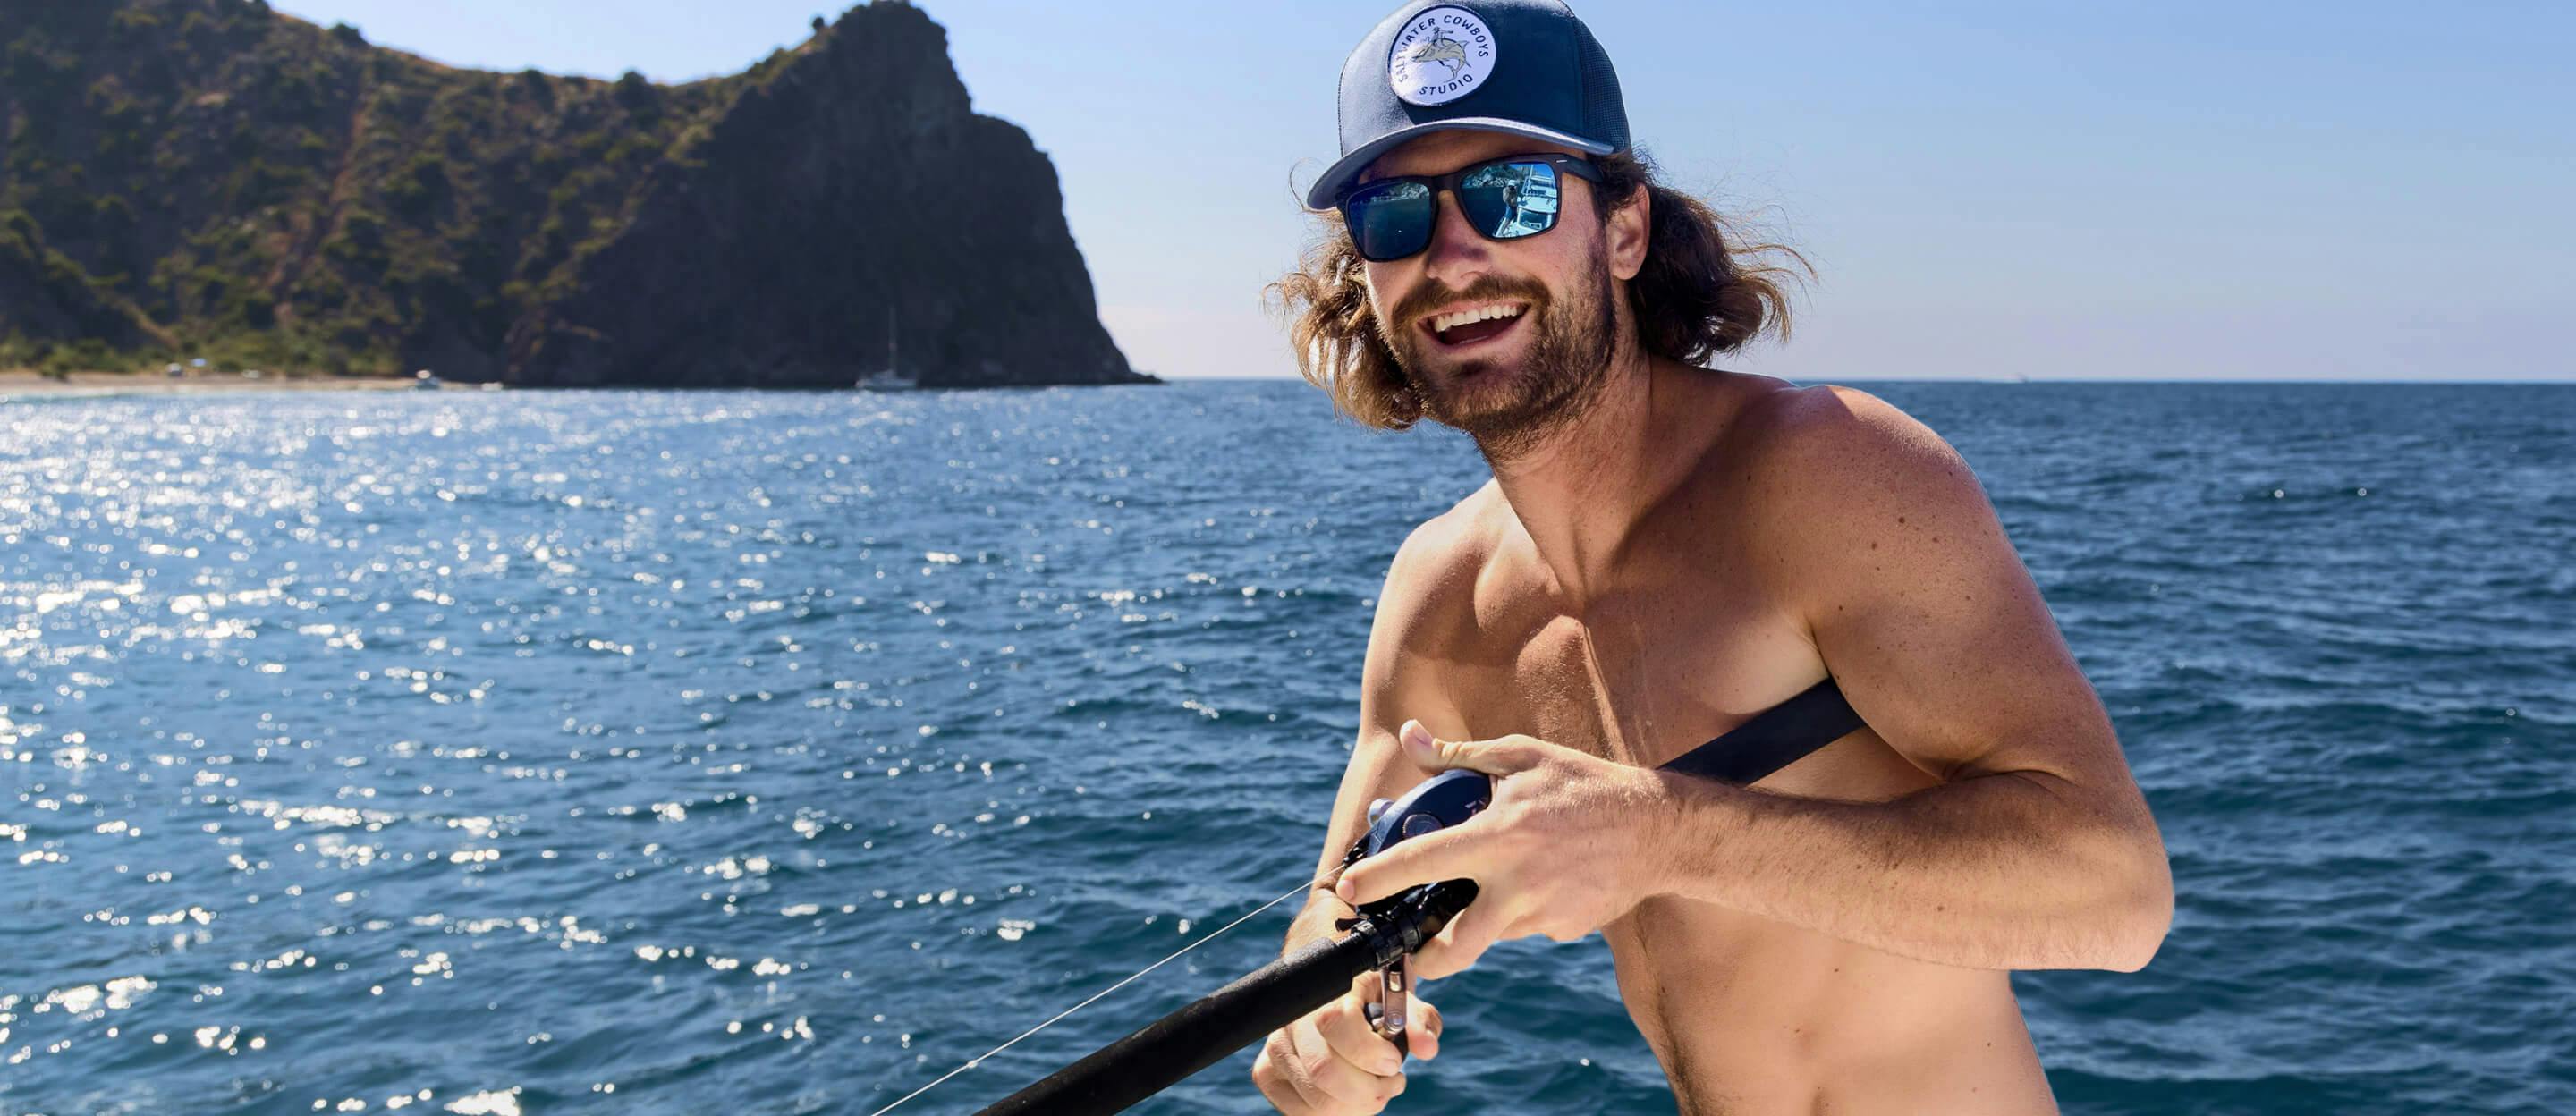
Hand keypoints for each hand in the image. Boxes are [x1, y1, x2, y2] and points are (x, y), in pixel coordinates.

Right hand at [1252, 971, 1441, 1114]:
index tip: (1393, 1062)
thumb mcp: (1402, 999)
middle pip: (1323, 1071)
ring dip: (1356, 1106)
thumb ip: (1418, 1020)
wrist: (1335, 990)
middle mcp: (1292, 1017)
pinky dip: (1333, 1113)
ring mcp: (1276, 1047)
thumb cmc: (1373, 996)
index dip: (1368, 1051)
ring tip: (1377, 1088)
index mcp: (1326, 989)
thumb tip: (1426, 1048)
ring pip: (1314, 1099)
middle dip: (1368, 1091)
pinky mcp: (1267, 1073)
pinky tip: (1350, 1098)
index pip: (1334, 1022)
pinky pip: (1298, 1111)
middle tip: (1393, 1082)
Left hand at [1333, 721, 1669, 979]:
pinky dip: (1517, 911)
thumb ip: (1460, 755)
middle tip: (1407, 948)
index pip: (1421, 862)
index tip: (1346, 890)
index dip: (1378, 879)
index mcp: (1498, 838)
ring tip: (1486, 890)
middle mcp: (1516, 885)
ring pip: (1488, 936)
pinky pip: (1523, 928)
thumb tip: (1410, 736)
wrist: (1658, 829)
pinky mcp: (1563, 930)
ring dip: (1474, 923)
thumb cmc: (1583, 785)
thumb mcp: (1521, 757)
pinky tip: (1540, 881)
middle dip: (1422, 959)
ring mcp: (1542, 915)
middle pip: (1452, 947)